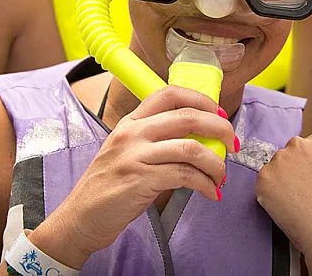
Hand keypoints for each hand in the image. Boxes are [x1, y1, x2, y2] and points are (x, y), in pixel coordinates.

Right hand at [33, 86, 237, 268]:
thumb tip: (198, 141)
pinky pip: (186, 176)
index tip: (218, 114)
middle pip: (187, 116)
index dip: (201, 99)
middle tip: (232, 143)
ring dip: (216, 163)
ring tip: (221, 176)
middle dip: (219, 128)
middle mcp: (133, 133)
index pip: (169, 93)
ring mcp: (135, 156)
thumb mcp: (126, 152)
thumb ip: (154, 141)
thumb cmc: (107, 187)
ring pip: (191, 148)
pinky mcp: (141, 181)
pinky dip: (205, 184)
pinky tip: (210, 192)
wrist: (79, 217)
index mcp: (130, 122)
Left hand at [255, 131, 311, 256]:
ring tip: (296, 204)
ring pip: (274, 170)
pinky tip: (286, 208)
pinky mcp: (264, 177)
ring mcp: (279, 159)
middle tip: (301, 193)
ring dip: (279, 183)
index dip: (308, 164)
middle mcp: (298, 143)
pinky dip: (269, 197)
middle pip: (288, 154)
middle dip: (291, 170)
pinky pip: (263, 186)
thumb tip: (307, 164)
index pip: (307, 145)